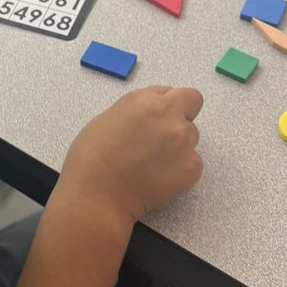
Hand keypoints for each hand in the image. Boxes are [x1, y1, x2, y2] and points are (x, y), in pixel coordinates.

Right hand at [59, 85, 203, 222]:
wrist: (96, 195)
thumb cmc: (92, 160)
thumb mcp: (108, 118)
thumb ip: (137, 110)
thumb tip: (150, 115)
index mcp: (144, 100)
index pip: (173, 91)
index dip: (166, 105)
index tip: (158, 119)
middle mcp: (168, 115)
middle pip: (191, 105)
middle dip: (181, 117)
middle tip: (163, 138)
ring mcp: (183, 141)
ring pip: (192, 136)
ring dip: (179, 146)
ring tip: (153, 163)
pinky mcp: (192, 167)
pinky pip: (194, 163)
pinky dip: (180, 170)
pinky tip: (157, 178)